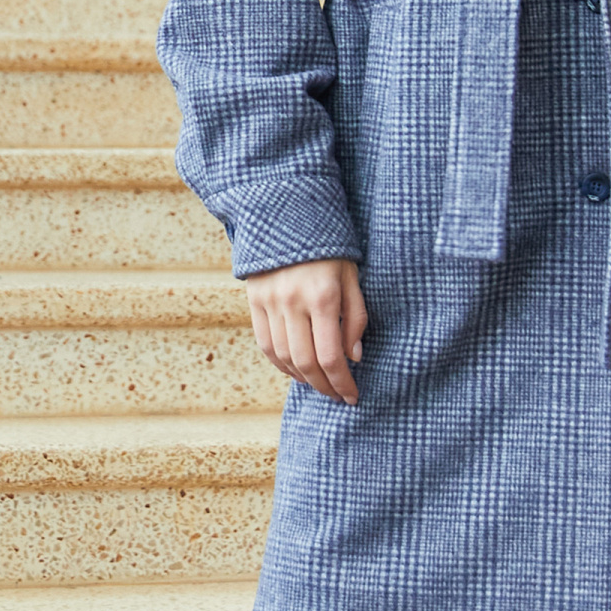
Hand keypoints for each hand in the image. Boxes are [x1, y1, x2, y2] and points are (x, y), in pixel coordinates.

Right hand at [246, 258, 367, 404]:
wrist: (287, 214)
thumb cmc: (330, 248)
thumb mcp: (352, 277)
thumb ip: (356, 317)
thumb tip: (354, 357)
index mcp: (323, 297)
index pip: (331, 355)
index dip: (342, 383)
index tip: (352, 396)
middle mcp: (293, 303)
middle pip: (306, 362)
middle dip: (324, 386)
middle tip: (337, 396)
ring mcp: (270, 303)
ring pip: (284, 357)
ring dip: (303, 378)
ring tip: (319, 384)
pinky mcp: (255, 301)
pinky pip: (266, 344)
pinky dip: (281, 364)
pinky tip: (296, 371)